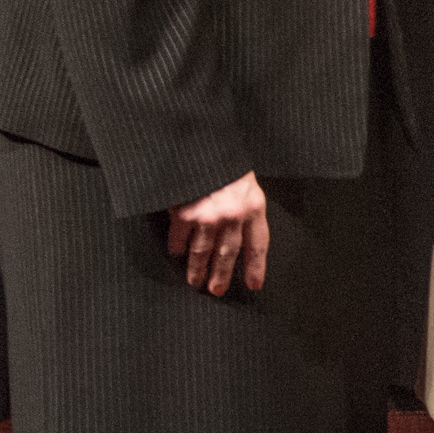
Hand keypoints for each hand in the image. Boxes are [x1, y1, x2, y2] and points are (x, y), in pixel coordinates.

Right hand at [165, 172, 270, 293]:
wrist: (203, 142)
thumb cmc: (225, 162)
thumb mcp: (245, 182)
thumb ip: (245, 206)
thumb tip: (242, 231)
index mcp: (253, 207)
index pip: (257, 245)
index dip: (256, 267)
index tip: (254, 284)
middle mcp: (233, 215)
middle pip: (229, 254)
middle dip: (222, 275)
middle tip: (216, 290)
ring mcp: (208, 215)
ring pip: (203, 251)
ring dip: (198, 268)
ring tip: (194, 281)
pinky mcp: (185, 212)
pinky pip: (180, 237)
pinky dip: (177, 247)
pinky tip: (176, 253)